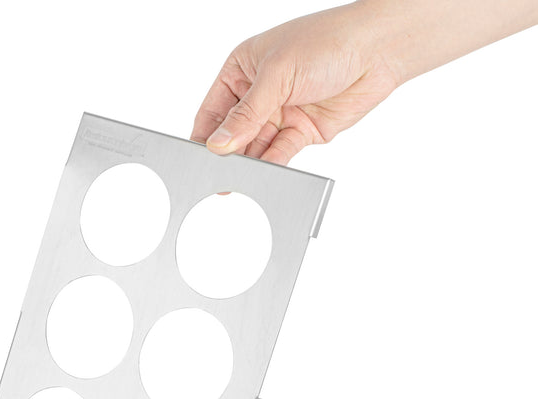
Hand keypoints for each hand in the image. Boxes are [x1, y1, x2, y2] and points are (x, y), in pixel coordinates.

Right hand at [191, 2, 397, 164]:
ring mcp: (279, 114)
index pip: (213, 110)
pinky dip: (271, 165)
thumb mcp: (277, 75)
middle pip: (233, 134)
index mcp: (242, 70)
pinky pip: (279, 154)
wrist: (378, 51)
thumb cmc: (328, 41)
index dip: (205, 135)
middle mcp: (258, 93)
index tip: (200, 158)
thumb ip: (246, 114)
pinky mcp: (300, 132)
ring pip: (255, 147)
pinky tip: (264, 172)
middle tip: (219, 174)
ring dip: (249, 162)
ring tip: (241, 176)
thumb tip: (219, 143)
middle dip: (226, 154)